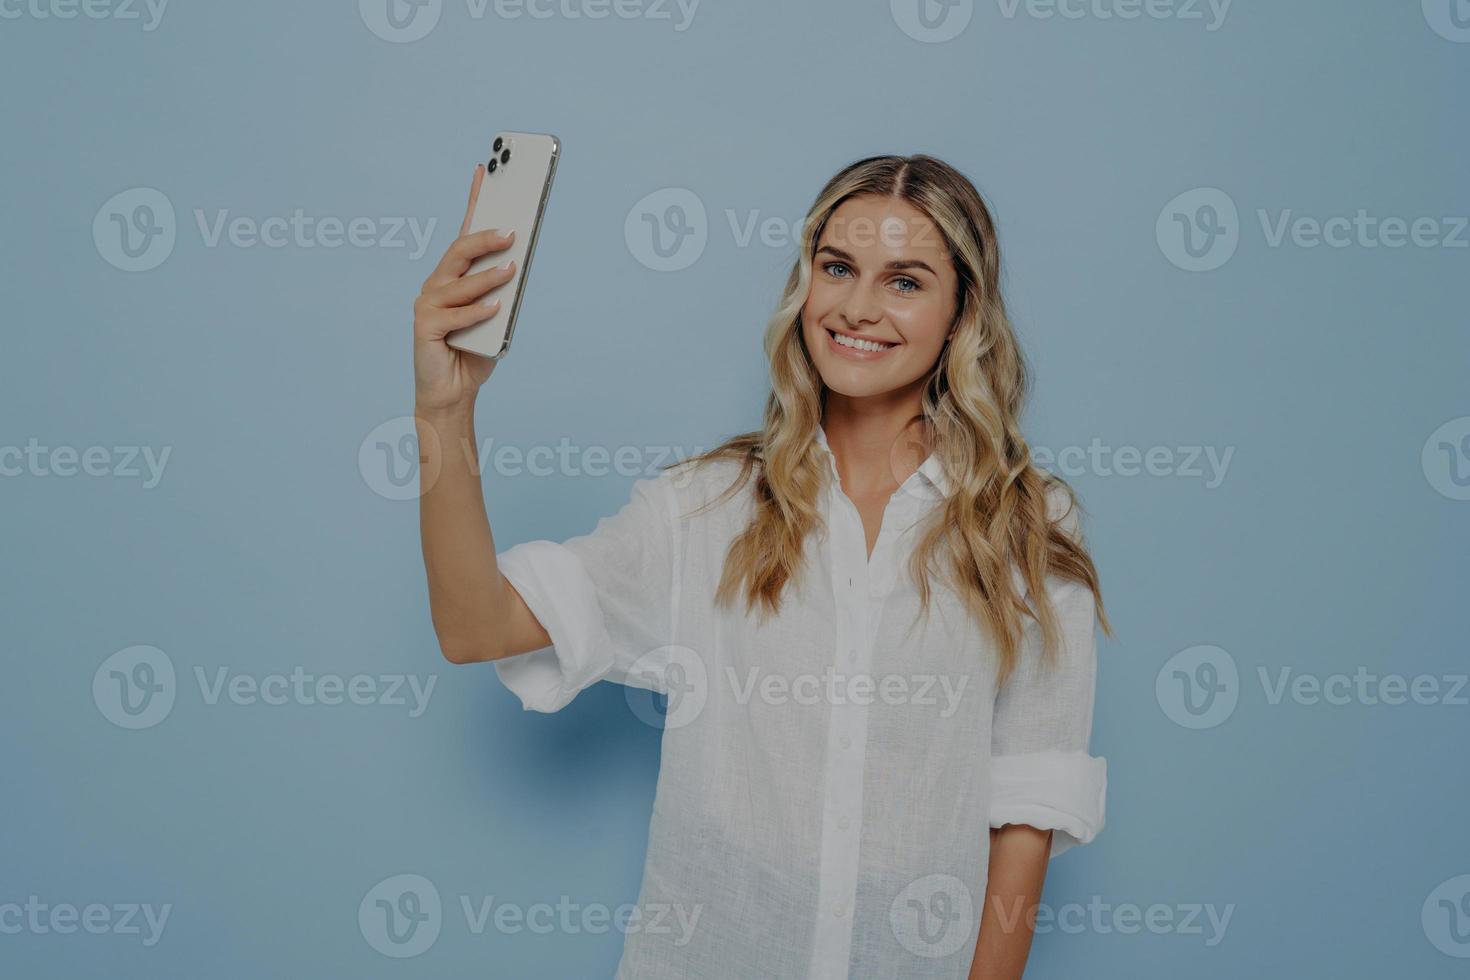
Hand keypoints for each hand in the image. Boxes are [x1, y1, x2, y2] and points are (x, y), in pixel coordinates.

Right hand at [413, 163, 516, 413]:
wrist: (452, 392)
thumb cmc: (475, 351)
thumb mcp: (496, 317)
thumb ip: (501, 292)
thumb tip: (516, 266)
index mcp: (453, 276)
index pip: (464, 231)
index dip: (474, 200)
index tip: (486, 170)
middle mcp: (436, 284)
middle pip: (459, 251)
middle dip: (485, 238)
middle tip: (512, 232)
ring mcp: (427, 304)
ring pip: (459, 282)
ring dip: (488, 276)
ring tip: (512, 270)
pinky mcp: (425, 327)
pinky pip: (455, 315)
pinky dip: (478, 312)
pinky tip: (495, 309)